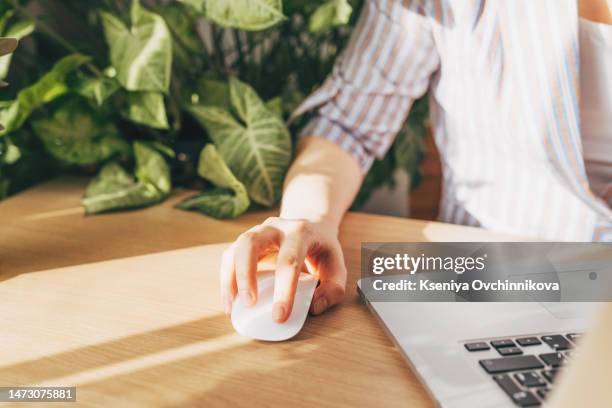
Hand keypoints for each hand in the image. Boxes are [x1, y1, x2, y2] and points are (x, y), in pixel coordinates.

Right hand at [220, 217, 346, 322]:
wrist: (310, 226)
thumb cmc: (321, 251)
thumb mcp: (337, 266)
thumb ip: (333, 289)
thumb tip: (314, 307)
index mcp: (300, 232)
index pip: (289, 260)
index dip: (284, 290)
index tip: (279, 316)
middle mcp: (274, 227)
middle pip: (251, 244)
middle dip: (246, 275)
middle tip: (249, 304)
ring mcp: (257, 232)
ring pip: (236, 248)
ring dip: (230, 278)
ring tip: (231, 307)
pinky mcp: (245, 242)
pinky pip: (229, 257)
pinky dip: (226, 279)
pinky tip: (230, 301)